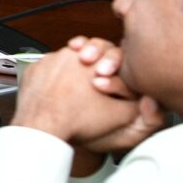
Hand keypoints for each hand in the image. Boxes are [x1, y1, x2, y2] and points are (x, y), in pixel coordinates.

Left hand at [14, 44, 163, 153]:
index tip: (110, 78)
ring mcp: (47, 60)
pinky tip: (59, 93)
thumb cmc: (78, 121)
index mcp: (93, 59)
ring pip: (67, 61)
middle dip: (94, 68)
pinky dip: (53, 78)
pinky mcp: (33, 69)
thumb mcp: (120, 115)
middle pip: (89, 54)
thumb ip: (138, 101)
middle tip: (94, 84)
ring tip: (76, 93)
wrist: (41, 129)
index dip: (115, 67)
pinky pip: (48, 69)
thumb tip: (149, 96)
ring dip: (73, 72)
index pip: (111, 53)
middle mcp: (69, 53)